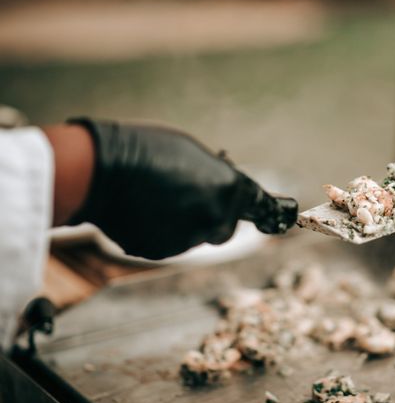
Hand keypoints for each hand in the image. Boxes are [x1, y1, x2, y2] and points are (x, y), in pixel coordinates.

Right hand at [67, 118, 297, 258]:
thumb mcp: (195, 154)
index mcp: (231, 190)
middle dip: (214, 213)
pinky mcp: (163, 252)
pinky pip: (171, 242)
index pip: (261, 206)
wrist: (103, 170)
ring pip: (196, 234)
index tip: (283, 218)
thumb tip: (224, 191)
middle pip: (226, 225)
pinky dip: (163, 231)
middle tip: (188, 191)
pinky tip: (144, 210)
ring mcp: (190, 239)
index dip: (271, 212)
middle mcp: (218, 219)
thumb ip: (218, 178)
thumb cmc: (150, 150)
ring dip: (185, 221)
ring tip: (157, 195)